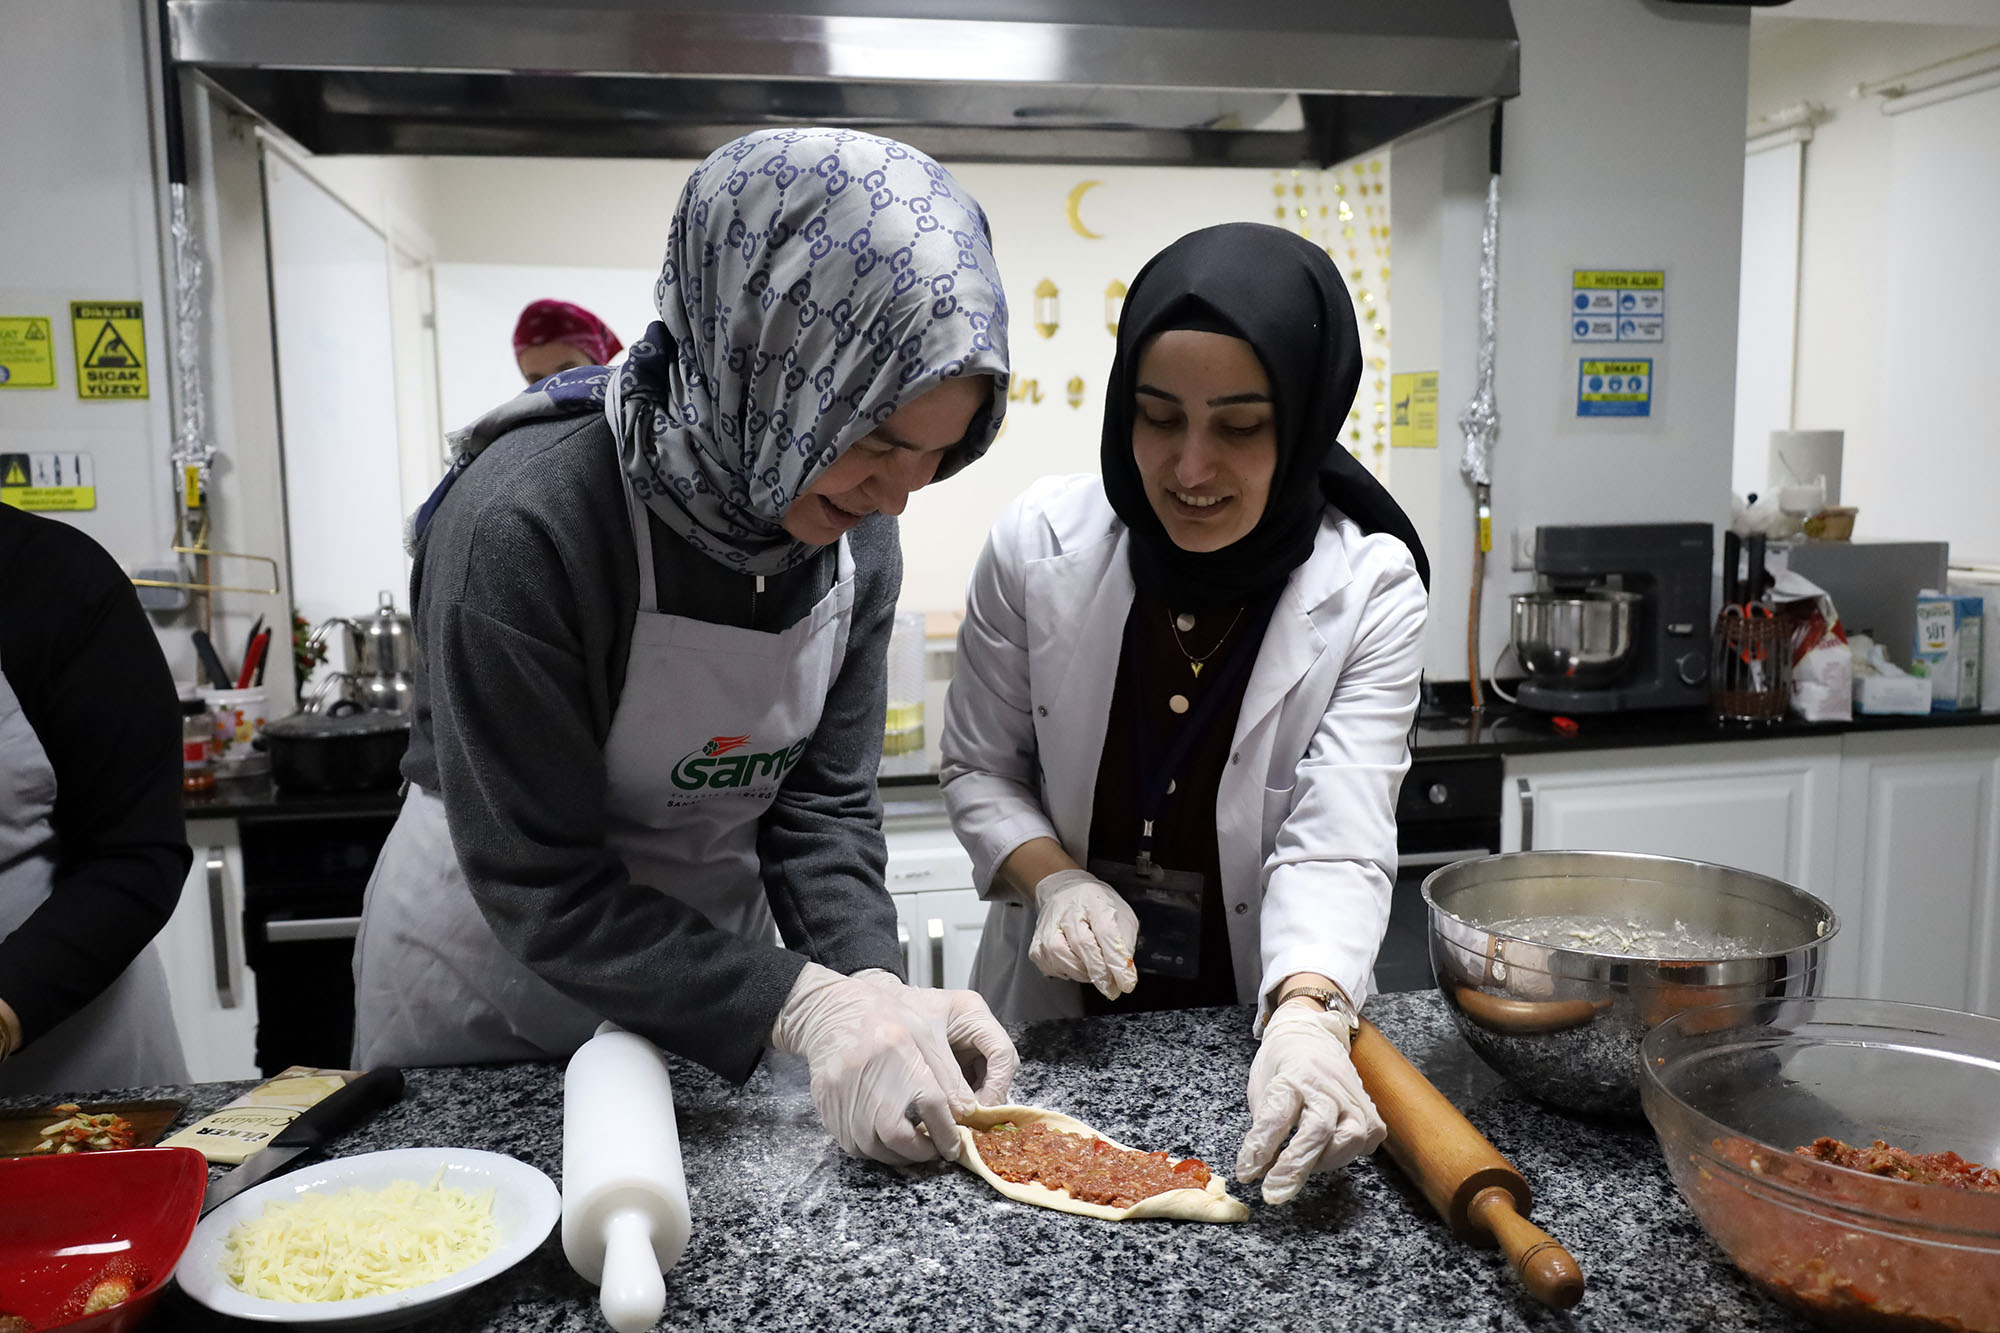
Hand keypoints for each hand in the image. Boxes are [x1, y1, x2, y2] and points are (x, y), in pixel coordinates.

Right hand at [769, 962, 975, 1164]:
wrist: (832, 1012)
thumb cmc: (883, 1018)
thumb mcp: (924, 1031)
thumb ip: (945, 1072)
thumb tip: (964, 1111)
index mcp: (897, 1050)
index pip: (930, 1104)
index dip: (946, 1133)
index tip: (954, 1146)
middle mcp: (867, 1076)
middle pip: (897, 1135)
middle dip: (920, 1151)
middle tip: (933, 1149)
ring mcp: (842, 1095)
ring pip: (873, 1147)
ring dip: (898, 1154)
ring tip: (912, 1146)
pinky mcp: (827, 1109)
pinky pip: (853, 1145)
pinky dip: (874, 1149)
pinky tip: (886, 1139)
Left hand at [855, 970, 1019, 1105]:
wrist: (871, 1009)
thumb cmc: (894, 1013)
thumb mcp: (922, 1044)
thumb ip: (946, 1076)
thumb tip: (965, 1112)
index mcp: (973, 1013)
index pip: (1002, 1053)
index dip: (997, 1085)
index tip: (980, 1109)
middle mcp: (977, 1030)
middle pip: (999, 1071)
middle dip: (988, 1098)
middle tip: (970, 1122)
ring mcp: (969, 1048)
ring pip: (987, 1082)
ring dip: (975, 1104)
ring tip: (958, 1121)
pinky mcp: (958, 1063)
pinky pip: (969, 1087)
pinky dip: (962, 1103)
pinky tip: (949, 1114)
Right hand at [1027, 868, 1138, 999]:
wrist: (1064, 892)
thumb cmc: (1095, 907)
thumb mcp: (1120, 915)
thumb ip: (1125, 942)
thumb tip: (1124, 973)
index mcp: (1094, 901)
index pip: (1106, 932)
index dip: (1116, 961)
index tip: (1126, 982)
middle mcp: (1068, 911)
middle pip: (1082, 944)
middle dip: (1099, 972)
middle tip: (1111, 988)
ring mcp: (1048, 926)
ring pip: (1062, 957)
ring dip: (1082, 973)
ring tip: (1093, 971)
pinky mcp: (1037, 942)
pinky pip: (1050, 966)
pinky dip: (1065, 972)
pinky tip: (1075, 966)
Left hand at [1235, 1003, 1385, 1204]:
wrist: (1313, 1038)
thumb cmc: (1282, 1066)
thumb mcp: (1261, 1088)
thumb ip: (1263, 1129)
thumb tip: (1258, 1172)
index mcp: (1293, 1075)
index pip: (1278, 1115)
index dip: (1261, 1147)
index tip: (1246, 1173)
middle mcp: (1327, 1086)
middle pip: (1318, 1130)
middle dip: (1295, 1166)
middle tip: (1273, 1193)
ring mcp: (1354, 1099)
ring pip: (1348, 1140)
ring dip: (1321, 1162)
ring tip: (1299, 1164)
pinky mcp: (1372, 1115)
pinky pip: (1363, 1146)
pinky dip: (1343, 1156)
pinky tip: (1325, 1152)